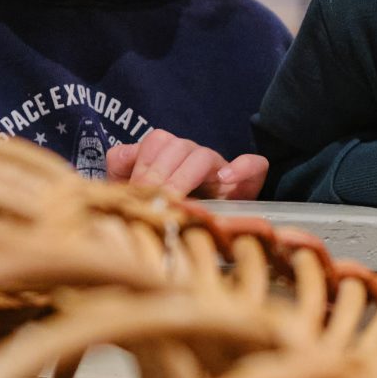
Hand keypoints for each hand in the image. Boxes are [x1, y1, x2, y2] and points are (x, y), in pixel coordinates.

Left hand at [108, 130, 268, 198]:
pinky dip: (243, 167)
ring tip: (176, 198)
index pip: (156, 142)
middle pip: (176, 147)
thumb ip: (122, 171)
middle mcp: (193, 156)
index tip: (135, 187)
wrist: (201, 235)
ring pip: (204, 155)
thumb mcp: (136, 194)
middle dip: (160, 174)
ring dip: (186, 175)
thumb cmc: (164, 213)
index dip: (143, 163)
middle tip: (152, 200)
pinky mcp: (248, 180)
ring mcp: (220, 167)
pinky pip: (254, 164)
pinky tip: (225, 181)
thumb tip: (122, 155)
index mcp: (168, 155)